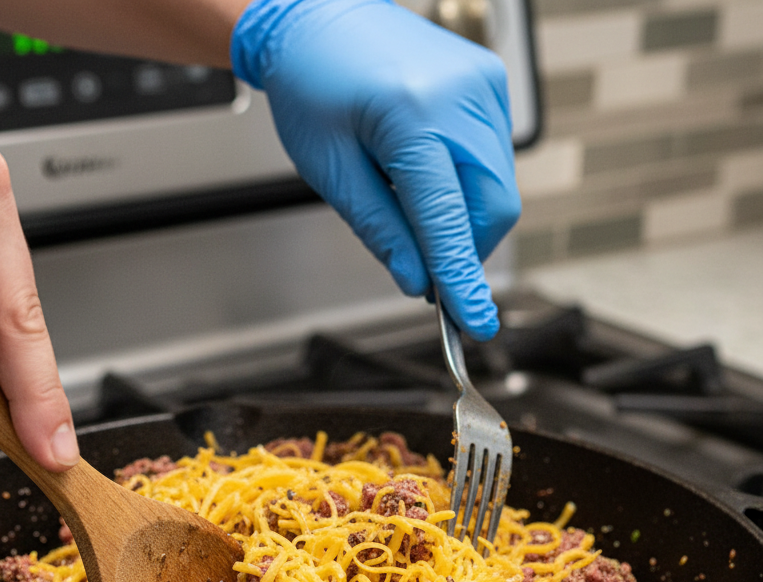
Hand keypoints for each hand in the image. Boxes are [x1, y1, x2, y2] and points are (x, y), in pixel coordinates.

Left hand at [231, 0, 520, 338]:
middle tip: (422, 265)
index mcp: (412, 116)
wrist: (317, 17)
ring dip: (462, 218)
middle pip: (493, 209)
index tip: (476, 323)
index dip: (462, 280)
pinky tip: (423, 173)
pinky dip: (464, 186)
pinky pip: (493, 157)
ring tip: (405, 200)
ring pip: (498, 188)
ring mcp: (482, 85)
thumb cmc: (312, 85)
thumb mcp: (331, 171)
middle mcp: (461, 96)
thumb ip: (380, 229)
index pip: (450, 220)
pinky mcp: (488, 84)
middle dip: (463, 250)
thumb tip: (418, 280)